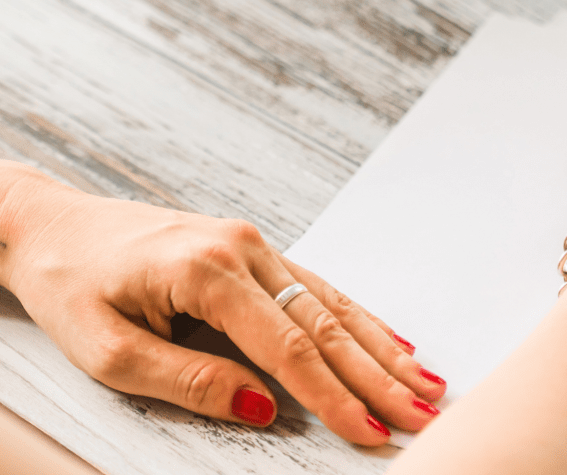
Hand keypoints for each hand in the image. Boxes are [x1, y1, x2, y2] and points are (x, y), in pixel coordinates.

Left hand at [0, 164, 445, 443]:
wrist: (52, 224)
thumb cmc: (71, 284)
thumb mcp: (109, 351)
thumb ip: (191, 379)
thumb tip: (263, 408)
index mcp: (209, 271)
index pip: (288, 348)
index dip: (334, 397)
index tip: (370, 432)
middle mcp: (245, 248)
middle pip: (326, 323)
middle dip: (379, 375)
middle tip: (424, 411)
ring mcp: (254, 243)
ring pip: (333, 302)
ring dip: (381, 346)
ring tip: (424, 380)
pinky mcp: (253, 249)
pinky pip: (316, 286)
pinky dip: (357, 317)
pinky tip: (388, 338)